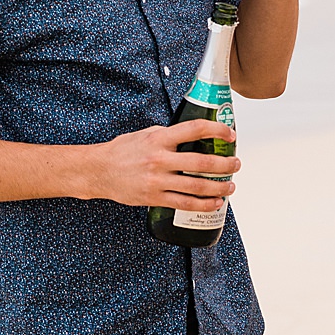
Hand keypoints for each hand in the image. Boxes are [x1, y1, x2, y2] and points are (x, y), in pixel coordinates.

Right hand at [83, 119, 241, 209]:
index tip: (230, 135)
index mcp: (160, 138)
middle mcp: (160, 159)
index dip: (217, 131)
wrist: (98, 171)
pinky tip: (215, 203)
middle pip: (202, 162)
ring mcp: (157, 180)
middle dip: (225, 164)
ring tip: (230, 186)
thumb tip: (192, 135)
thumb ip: (168, 134)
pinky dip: (203, 204)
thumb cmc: (123, 150)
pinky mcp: (154, 198)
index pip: (195, 130)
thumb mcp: (145, 133)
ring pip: (197, 186)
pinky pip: (184, 204)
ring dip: (219, 187)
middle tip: (236, 164)